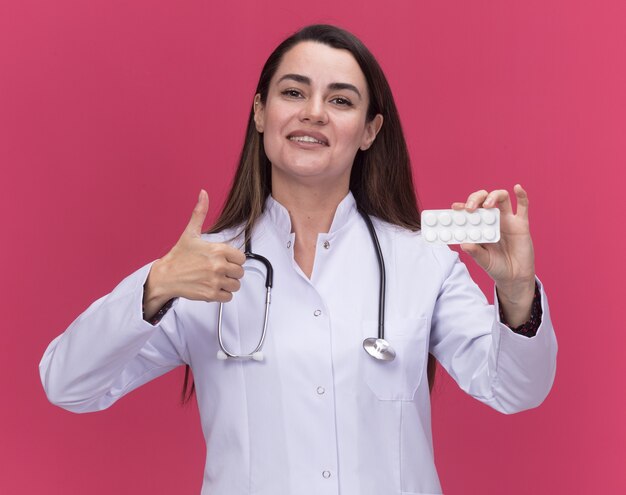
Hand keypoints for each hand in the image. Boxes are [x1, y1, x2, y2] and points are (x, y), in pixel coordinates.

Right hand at [143, 190, 245, 319]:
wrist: (165, 277)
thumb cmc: (178, 256)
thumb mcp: (190, 233)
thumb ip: (200, 213)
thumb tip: (203, 193)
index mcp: (218, 250)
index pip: (241, 258)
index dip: (234, 259)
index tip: (224, 260)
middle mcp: (218, 266)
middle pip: (240, 272)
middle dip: (231, 272)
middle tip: (218, 270)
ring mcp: (215, 281)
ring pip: (236, 285)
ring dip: (228, 284)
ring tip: (216, 279)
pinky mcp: (211, 294)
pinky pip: (228, 297)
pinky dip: (223, 294)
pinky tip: (213, 287)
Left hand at [452, 184, 535, 324]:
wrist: (514, 277)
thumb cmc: (496, 267)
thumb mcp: (483, 260)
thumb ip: (474, 252)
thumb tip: (464, 243)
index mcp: (479, 226)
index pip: (469, 212)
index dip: (462, 207)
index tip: (455, 207)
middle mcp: (492, 220)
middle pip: (484, 199)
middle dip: (476, 198)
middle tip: (470, 207)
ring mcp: (507, 220)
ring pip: (502, 198)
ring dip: (493, 196)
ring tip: (488, 205)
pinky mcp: (521, 224)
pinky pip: (523, 207)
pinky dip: (522, 195)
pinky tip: (517, 188)